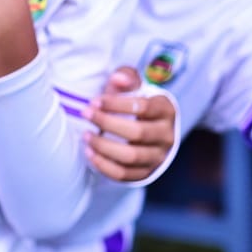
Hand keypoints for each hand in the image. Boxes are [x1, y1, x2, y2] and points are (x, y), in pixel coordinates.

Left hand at [84, 66, 176, 182]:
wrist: (148, 128)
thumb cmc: (136, 103)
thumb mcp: (135, 86)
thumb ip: (127, 77)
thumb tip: (118, 79)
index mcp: (166, 110)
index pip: (143, 107)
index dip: (115, 104)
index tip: (94, 102)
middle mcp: (167, 135)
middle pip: (137, 133)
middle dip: (106, 123)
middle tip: (85, 114)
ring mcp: (158, 156)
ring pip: (130, 156)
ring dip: (103, 146)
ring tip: (86, 135)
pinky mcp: (146, 172)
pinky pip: (124, 174)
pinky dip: (104, 165)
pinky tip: (89, 152)